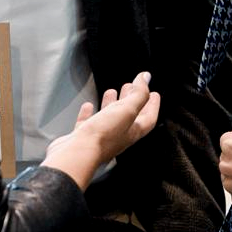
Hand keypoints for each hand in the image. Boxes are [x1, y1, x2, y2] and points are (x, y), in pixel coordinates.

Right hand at [41, 73, 159, 190]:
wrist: (77, 153)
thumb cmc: (103, 136)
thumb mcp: (126, 110)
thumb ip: (138, 94)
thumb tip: (146, 77)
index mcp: (133, 131)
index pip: (149, 117)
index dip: (153, 105)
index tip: (154, 93)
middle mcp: (119, 136)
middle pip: (129, 116)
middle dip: (132, 101)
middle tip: (131, 88)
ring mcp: (100, 137)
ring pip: (109, 118)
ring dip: (112, 104)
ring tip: (111, 91)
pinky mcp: (83, 137)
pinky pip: (89, 122)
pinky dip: (89, 112)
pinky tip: (88, 106)